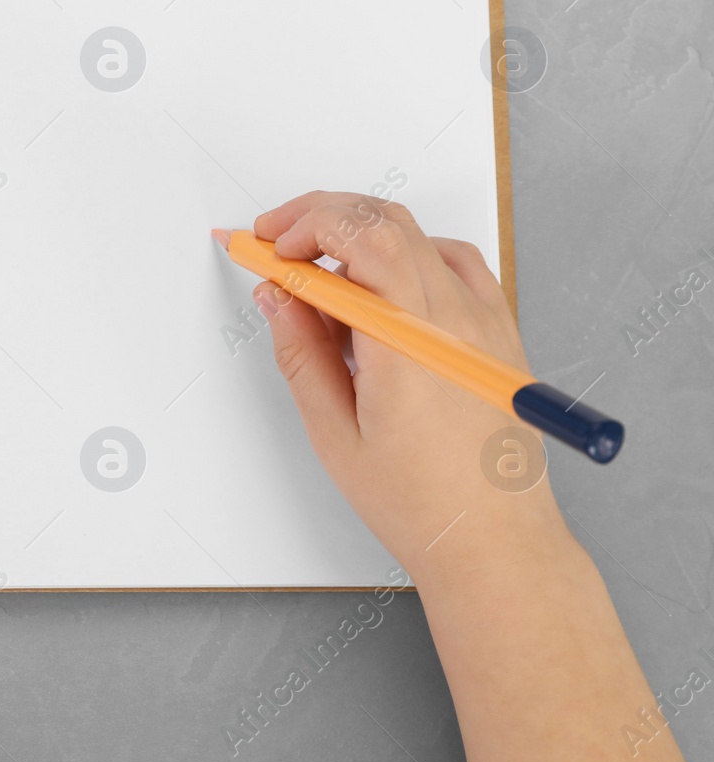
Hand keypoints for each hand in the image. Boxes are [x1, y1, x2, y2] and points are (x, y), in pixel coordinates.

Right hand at [251, 191, 566, 585]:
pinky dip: (408, 254)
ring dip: (362, 234)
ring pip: (419, 235)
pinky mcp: (499, 332)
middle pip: (385, 223)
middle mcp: (455, 319)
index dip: (300, 226)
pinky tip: (380, 285)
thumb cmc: (424, 504)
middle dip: (321, 218)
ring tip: (322, 268)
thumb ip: (302, 354)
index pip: (355, 239)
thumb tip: (279, 299)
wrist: (495, 543)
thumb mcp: (335, 432)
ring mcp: (485, 322)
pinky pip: (454, 262)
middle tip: (279, 241)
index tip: (263, 243)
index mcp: (409, 341)